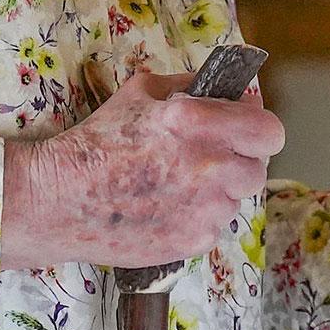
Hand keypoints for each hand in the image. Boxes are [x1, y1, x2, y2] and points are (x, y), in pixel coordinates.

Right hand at [1, 71, 285, 270]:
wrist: (60, 199)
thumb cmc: (97, 141)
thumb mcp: (141, 92)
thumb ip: (191, 87)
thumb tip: (230, 93)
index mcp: (200, 123)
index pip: (268, 130)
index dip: (258, 129)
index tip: (243, 128)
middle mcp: (211, 167)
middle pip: (257, 169)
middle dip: (238, 161)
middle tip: (208, 159)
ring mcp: (205, 210)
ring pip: (236, 200)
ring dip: (218, 191)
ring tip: (178, 186)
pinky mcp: (194, 242)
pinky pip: (214, 226)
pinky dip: (198, 217)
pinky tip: (166, 208)